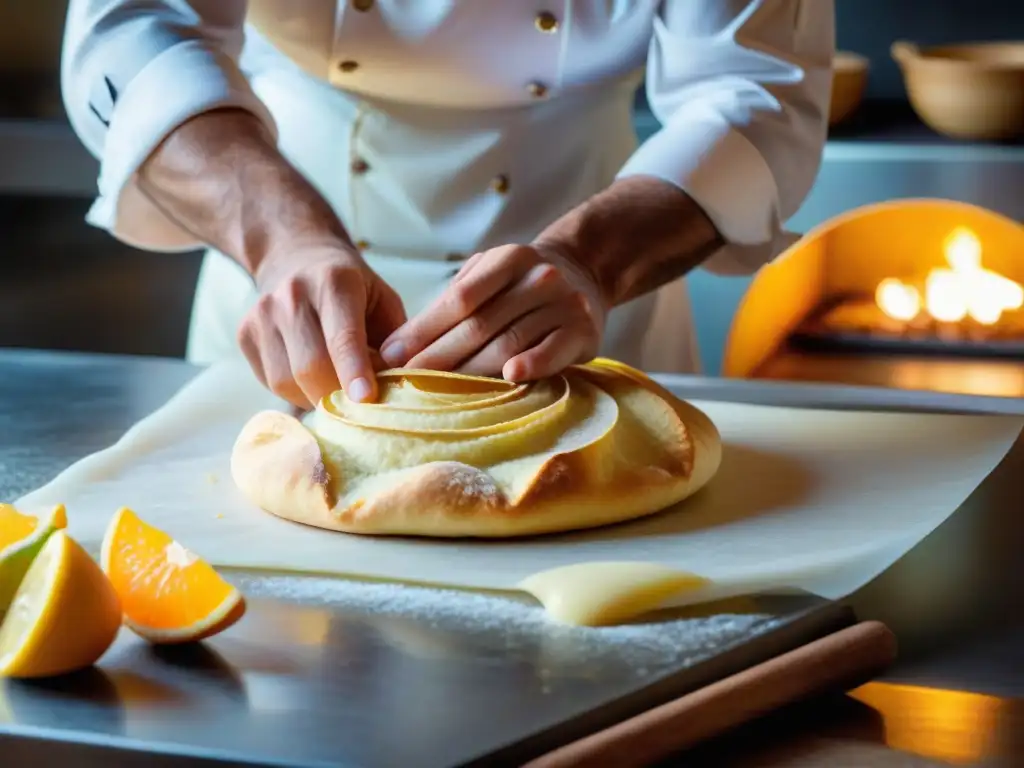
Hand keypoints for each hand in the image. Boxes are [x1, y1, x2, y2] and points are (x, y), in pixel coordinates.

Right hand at [238, 245, 405, 408]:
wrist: (297, 257)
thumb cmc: (354, 290)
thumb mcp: (384, 302)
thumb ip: (395, 341)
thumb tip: (400, 384)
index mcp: (335, 282)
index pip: (342, 336)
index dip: (354, 371)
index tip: (366, 399)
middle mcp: (293, 295)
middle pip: (311, 367)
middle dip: (338, 397)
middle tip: (359, 405)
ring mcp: (263, 313)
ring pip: (286, 381)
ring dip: (315, 398)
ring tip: (335, 388)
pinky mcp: (245, 333)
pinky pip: (270, 382)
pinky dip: (295, 393)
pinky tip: (311, 379)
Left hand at [379, 243, 605, 380]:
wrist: (586, 273)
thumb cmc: (521, 283)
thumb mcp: (490, 273)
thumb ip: (454, 299)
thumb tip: (400, 345)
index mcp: (509, 259)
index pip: (459, 300)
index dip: (423, 330)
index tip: (393, 355)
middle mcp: (539, 277)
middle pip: (480, 325)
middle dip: (438, 356)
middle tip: (407, 380)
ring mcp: (564, 304)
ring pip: (509, 343)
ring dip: (471, 371)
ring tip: (441, 393)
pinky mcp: (583, 332)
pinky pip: (552, 352)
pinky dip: (532, 364)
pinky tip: (510, 377)